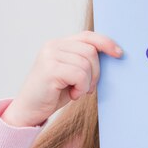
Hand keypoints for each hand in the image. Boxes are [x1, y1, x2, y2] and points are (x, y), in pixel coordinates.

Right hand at [1, 31, 121, 126]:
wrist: (28, 112)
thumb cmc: (52, 94)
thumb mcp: (72, 73)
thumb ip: (84, 61)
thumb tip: (113, 53)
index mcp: (59, 44)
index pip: (88, 36)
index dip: (106, 43)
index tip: (119, 54)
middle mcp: (53, 45)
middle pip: (91, 51)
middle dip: (96, 72)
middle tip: (87, 88)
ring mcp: (50, 55)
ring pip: (86, 64)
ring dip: (87, 83)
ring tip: (76, 92)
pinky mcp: (50, 69)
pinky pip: (79, 74)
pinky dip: (81, 87)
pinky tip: (72, 95)